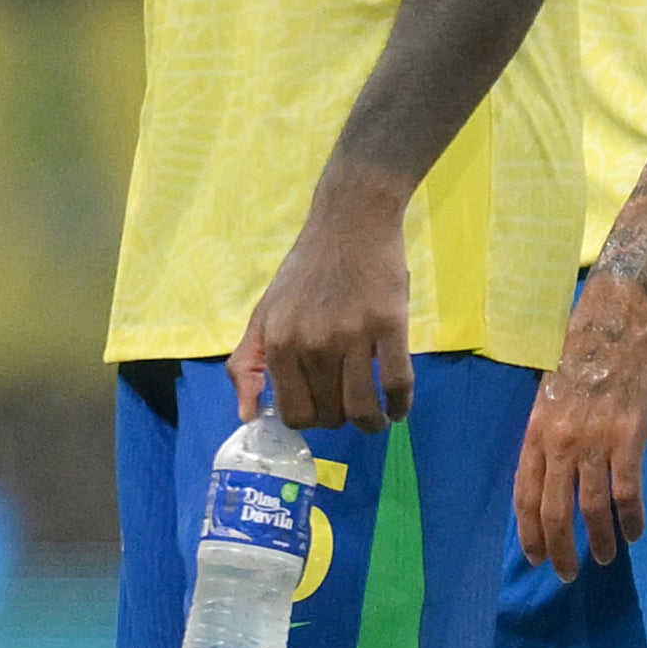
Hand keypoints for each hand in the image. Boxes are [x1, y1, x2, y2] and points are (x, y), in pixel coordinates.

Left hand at [233, 182, 413, 436]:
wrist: (349, 224)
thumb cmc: (305, 271)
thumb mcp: (264, 314)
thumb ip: (247, 363)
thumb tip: (246, 415)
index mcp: (278, 342)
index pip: (293, 412)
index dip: (308, 420)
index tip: (319, 410)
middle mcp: (312, 343)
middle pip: (329, 415)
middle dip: (339, 420)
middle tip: (346, 406)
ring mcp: (352, 335)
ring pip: (362, 407)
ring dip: (371, 423)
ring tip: (375, 417)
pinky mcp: (389, 325)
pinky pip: (397, 383)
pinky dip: (400, 406)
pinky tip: (398, 409)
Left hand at [520, 273, 646, 570]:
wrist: (619, 319)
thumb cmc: (585, 350)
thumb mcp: (552, 392)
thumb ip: (552, 430)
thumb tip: (554, 468)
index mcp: (535, 430)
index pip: (524, 493)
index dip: (528, 530)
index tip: (533, 556)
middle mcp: (558, 441)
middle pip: (553, 510)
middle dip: (558, 548)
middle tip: (565, 574)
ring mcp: (593, 441)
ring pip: (590, 508)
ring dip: (598, 541)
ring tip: (605, 559)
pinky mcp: (628, 437)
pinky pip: (627, 491)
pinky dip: (631, 518)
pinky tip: (636, 533)